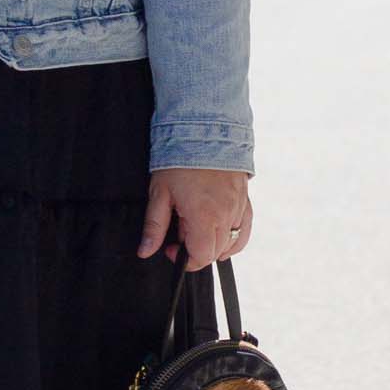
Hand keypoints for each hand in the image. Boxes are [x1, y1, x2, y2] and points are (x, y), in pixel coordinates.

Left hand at [137, 167, 251, 270]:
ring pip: (231, 243)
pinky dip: (234, 238)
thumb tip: (145, 251)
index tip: (171, 248)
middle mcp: (225, 216)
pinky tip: (222, 236)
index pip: (201, 256)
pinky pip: (244, 229)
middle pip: (215, 252)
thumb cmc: (179, 160)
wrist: (204, 130)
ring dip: (214, 244)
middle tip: (180, 234)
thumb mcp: (160, 193)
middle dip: (196, 251)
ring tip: (197, 230)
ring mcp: (238, 208)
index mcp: (204, 217)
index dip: (184, 259)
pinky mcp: (244, 199)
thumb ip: (154, 226)